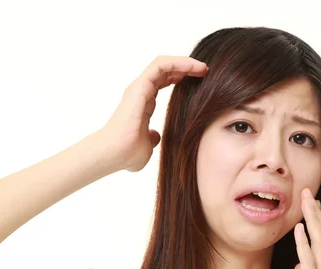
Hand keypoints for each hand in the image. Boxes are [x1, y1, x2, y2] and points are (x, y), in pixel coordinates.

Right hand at [93, 55, 208, 171]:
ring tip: (203, 67)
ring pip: (163, 63)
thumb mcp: (147, 145)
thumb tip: (155, 136)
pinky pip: (161, 65)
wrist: (115, 154)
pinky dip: (178, 62)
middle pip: (165, 70)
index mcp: (143, 103)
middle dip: (185, 67)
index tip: (200, 80)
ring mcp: (139, 87)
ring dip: (184, 62)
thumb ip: (151, 138)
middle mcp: (141, 92)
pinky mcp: (140, 86)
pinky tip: (194, 67)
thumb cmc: (127, 153)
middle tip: (205, 70)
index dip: (181, 77)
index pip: (162, 81)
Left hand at [294, 188, 320, 268]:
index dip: (315, 221)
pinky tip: (298, 230)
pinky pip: (309, 264)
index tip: (309, 202)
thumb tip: (299, 268)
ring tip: (305, 200)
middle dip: (314, 212)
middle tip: (306, 190)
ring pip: (319, 244)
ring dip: (311, 220)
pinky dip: (304, 245)